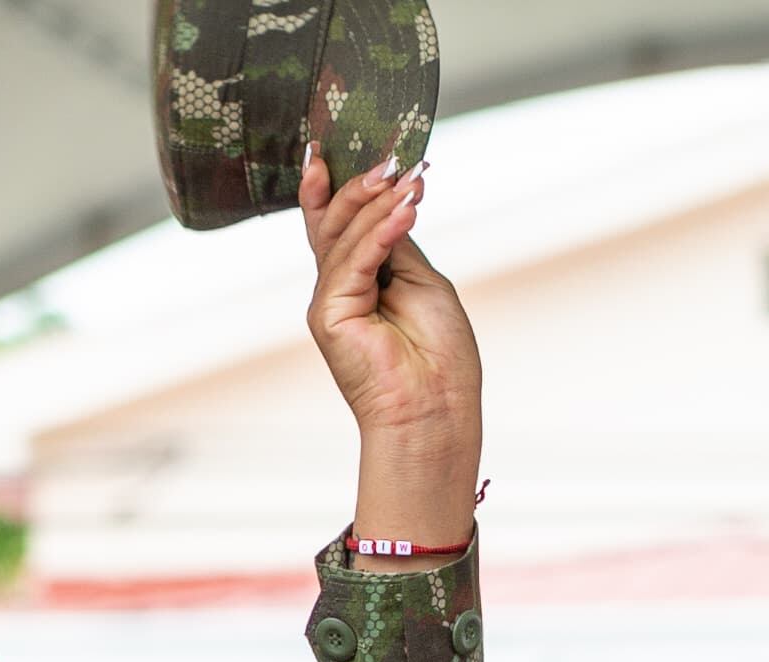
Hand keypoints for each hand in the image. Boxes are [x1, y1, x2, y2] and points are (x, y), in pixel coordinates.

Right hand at [302, 147, 484, 548]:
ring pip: (343, 237)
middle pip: (336, 221)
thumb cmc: (439, 358)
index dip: (337, 183)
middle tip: (394, 160)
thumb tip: (390, 200)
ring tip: (407, 180)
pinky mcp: (329, 315)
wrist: (436, 410)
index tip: (343, 145)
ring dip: (377, 204)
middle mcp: (338, 288)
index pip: (340, 221)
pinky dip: (380, 233)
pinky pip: (353, 262)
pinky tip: (406, 210)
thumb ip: (398, 244)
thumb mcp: (424, 282)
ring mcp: (331, 301)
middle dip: (361, 186)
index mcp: (359, 280)